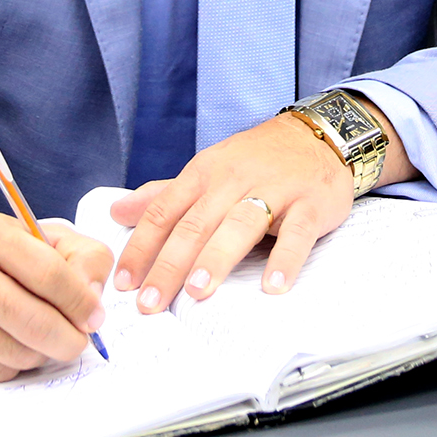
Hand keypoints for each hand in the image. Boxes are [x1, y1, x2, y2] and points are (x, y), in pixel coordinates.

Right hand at [0, 202, 113, 382]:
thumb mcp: (36, 235)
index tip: (95, 316)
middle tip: (79, 339)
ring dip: (40, 352)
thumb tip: (93, 303)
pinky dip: (12, 365)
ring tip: (36, 334)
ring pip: (19, 354)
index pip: (50, 274)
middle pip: (35, 323)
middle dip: (70, 339)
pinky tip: (5, 342)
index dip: (82, 301)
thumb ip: (81, 256)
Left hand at [109, 109, 367, 311]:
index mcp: (204, 173)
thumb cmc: (257, 161)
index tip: (123, 282)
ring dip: (217, 258)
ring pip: (240, 224)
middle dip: (169, 264)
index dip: (141, 247)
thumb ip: (165, 196)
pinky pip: (297, 232)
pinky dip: (285, 259)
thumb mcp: (208, 171)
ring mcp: (275, 190)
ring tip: (197, 291)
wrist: (319, 135)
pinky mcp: (311, 203)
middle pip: (196, 223)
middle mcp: (234, 179)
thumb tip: (116, 213)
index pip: (164, 211)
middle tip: (150, 301)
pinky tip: (273, 286)